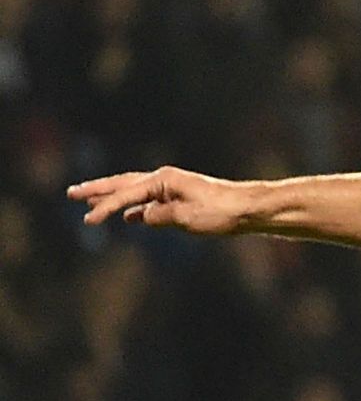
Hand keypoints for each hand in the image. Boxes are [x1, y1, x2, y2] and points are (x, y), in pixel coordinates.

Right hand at [68, 166, 255, 232]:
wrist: (249, 209)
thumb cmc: (221, 212)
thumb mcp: (186, 217)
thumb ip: (158, 216)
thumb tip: (140, 216)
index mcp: (164, 180)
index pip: (126, 195)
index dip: (104, 208)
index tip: (87, 220)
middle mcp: (166, 180)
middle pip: (123, 184)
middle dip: (97, 190)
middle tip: (71, 193)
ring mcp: (173, 188)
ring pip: (135, 192)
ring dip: (113, 198)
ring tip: (90, 202)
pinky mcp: (182, 199)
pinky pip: (150, 203)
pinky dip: (135, 209)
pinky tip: (129, 218)